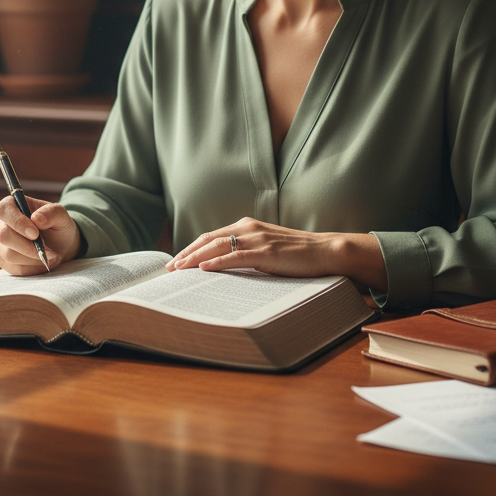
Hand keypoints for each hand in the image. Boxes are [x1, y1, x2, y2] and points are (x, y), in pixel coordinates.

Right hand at [0, 195, 81, 275]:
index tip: (35, 233)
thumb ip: (52, 213)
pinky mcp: (3, 259)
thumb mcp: (61, 215)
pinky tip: (42, 262)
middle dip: (28, 246)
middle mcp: (0, 223)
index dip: (17, 222)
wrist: (59, 245)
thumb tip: (36, 218)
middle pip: (4, 235)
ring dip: (33, 258)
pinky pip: (13, 268)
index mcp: (12, 205)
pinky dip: (31, 268)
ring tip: (50, 256)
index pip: (3, 210)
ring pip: (8, 254)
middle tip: (48, 250)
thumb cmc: (57, 225)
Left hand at [166, 217, 387, 288]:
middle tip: (170, 269)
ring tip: (179, 270)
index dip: (191, 248)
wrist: (325, 251)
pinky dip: (218, 261)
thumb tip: (223, 267)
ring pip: (218, 246)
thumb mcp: (266, 249)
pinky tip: (205, 269)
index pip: (211, 236)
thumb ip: (246, 252)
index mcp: (247, 225)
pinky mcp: (267, 252)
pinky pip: (237, 256)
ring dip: (195, 258)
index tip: (176, 262)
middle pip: (208, 239)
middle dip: (186, 254)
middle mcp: (248, 227)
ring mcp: (257, 238)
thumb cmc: (296, 254)